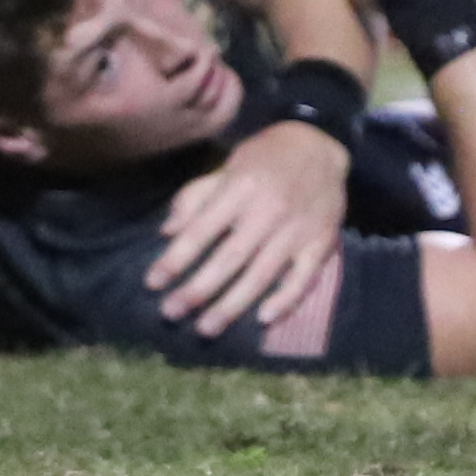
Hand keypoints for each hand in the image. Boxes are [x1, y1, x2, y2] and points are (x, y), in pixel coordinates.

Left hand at [142, 117, 354, 343]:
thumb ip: (196, 197)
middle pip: (229, 258)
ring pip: (261, 274)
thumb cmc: (266, 158)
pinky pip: (303, 278)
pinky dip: (285, 301)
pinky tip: (263, 319)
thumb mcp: (228, 166)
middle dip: (198, 290)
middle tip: (171, 313)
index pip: (202, 230)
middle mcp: (269, 210)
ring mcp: (298, 230)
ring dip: (232, 305)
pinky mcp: (321, 243)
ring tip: (205, 329)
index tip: (153, 283)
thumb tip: (166, 232)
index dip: (175, 259)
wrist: (322, 146)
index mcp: (241, 187)